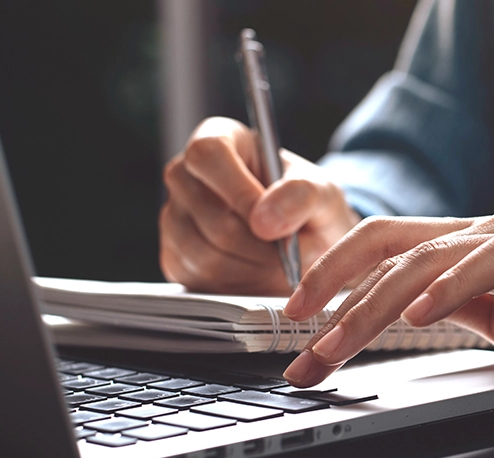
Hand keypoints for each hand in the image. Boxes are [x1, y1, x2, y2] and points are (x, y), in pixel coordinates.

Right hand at [160, 117, 360, 294]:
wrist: (302, 240)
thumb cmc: (306, 204)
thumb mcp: (320, 191)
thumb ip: (301, 195)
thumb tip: (265, 220)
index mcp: (217, 138)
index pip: (207, 154)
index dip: (238, 191)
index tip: (268, 221)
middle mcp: (185, 175)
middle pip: (209, 214)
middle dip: (257, 243)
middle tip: (288, 250)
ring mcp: (173, 217)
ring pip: (206, 254)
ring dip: (252, 268)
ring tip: (278, 262)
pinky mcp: (173, 257)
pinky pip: (201, 279)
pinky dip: (238, 284)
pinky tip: (257, 273)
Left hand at [281, 207, 493, 386]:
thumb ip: (460, 316)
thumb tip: (395, 332)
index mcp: (469, 250)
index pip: (380, 253)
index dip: (329, 282)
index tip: (292, 330)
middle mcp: (487, 234)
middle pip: (385, 251)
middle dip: (329, 298)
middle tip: (294, 346)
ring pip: (423, 260)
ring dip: (370, 305)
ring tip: (334, 342)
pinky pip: (491, 261)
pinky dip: (448, 286)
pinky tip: (417, 316)